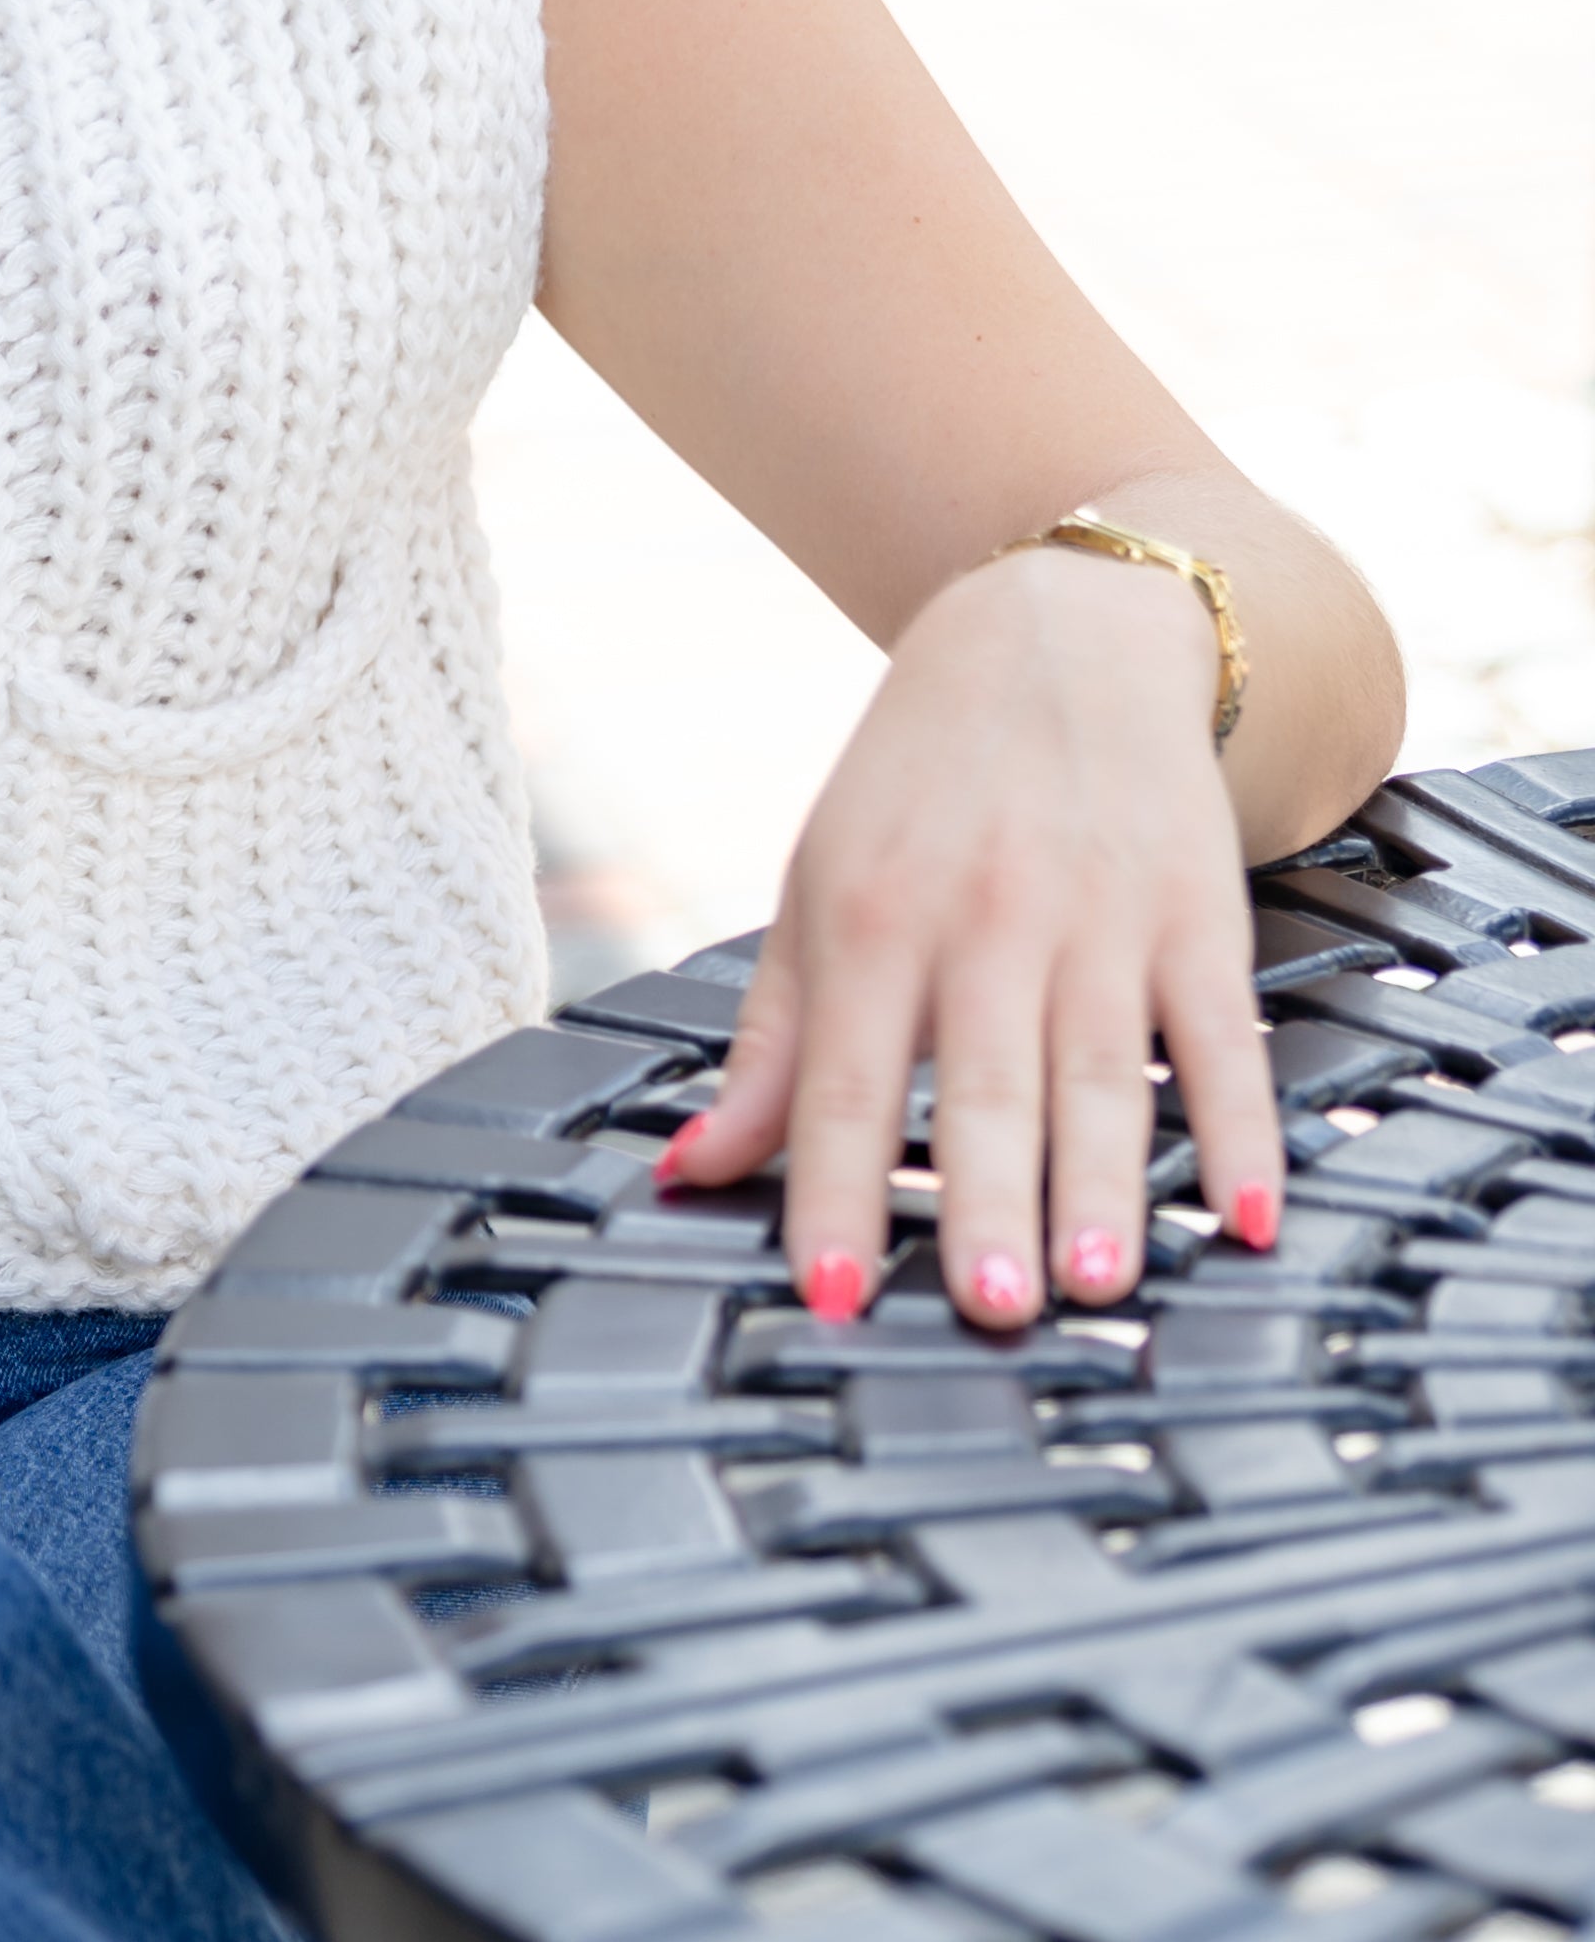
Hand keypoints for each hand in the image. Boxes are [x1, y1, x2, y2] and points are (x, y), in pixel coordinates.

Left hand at [658, 539, 1288, 1323]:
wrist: (1057, 635)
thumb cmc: (915, 790)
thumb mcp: (815, 891)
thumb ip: (768, 1044)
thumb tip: (691, 1170)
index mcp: (870, 920)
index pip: (847, 1086)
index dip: (836, 1195)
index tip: (830, 1299)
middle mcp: (985, 920)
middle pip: (987, 1087)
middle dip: (987, 1201)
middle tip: (987, 1306)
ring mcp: (1101, 918)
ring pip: (1104, 1075)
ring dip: (1104, 1185)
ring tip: (1096, 1282)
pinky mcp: (1199, 913)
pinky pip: (1223, 1039)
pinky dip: (1243, 1129)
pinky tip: (1250, 1215)